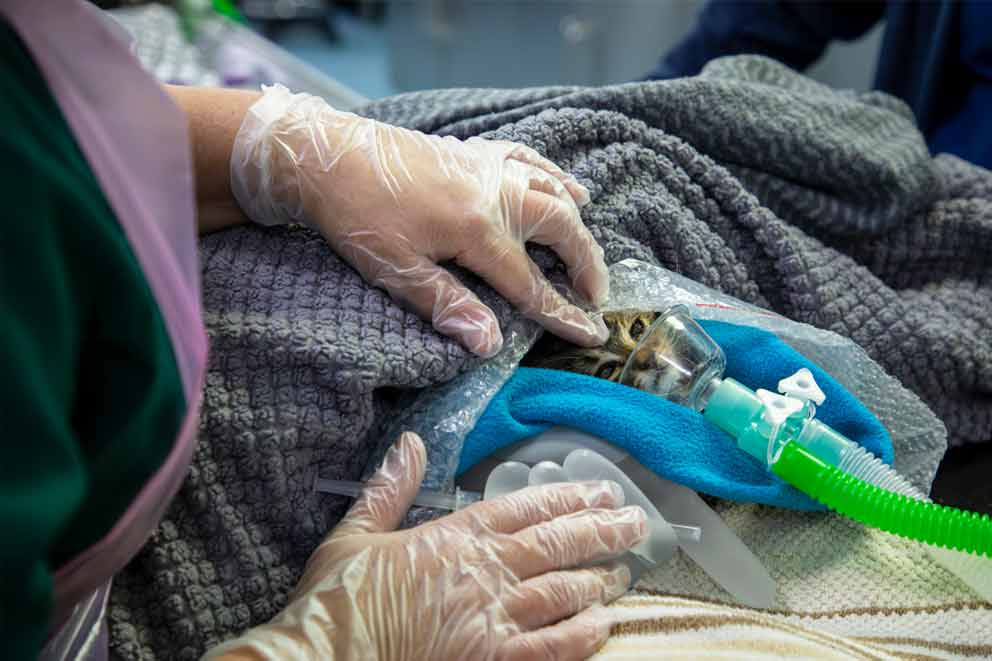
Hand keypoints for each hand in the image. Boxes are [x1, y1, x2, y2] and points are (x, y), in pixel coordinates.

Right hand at [205, 432, 644, 659]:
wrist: (328, 658)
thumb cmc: (339, 600)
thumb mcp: (356, 533)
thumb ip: (390, 488)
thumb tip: (407, 442)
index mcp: (455, 537)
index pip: (526, 508)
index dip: (569, 498)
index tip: (602, 491)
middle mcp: (485, 572)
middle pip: (558, 544)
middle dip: (602, 531)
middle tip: (636, 523)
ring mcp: (494, 620)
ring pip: (564, 592)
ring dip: (600, 578)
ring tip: (625, 569)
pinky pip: (553, 647)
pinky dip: (583, 634)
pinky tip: (605, 623)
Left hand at [230, 85, 609, 356]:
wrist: (328, 155)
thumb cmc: (358, 216)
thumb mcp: (396, 270)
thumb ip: (448, 305)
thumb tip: (491, 345)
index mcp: (477, 230)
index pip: (531, 283)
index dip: (564, 313)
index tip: (594, 334)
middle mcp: (495, 194)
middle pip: (560, 230)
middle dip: (586, 264)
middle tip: (597, 295)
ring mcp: (487, 167)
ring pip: (553, 191)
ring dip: (577, 223)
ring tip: (589, 251)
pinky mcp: (474, 152)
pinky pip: (530, 159)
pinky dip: (555, 174)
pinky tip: (568, 185)